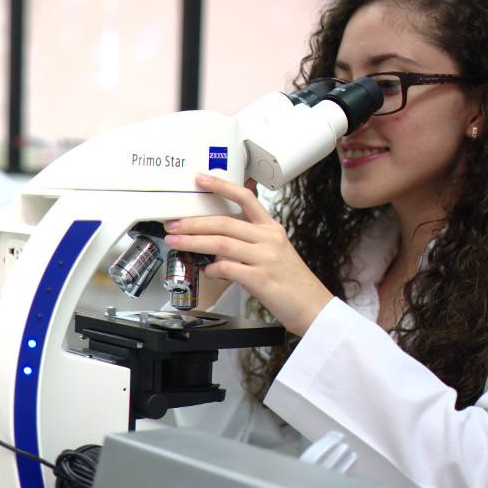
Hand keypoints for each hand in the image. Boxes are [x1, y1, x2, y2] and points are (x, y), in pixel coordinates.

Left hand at [164, 173, 331, 335]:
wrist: (314, 308)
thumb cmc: (291, 284)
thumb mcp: (274, 254)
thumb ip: (247, 245)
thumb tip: (216, 245)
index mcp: (271, 229)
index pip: (246, 198)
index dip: (222, 186)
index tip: (202, 179)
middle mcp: (269, 239)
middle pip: (224, 222)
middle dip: (193, 222)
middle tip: (173, 224)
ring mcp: (266, 258)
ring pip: (221, 243)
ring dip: (193, 242)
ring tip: (176, 242)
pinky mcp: (261, 279)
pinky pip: (228, 268)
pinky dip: (211, 269)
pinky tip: (206, 271)